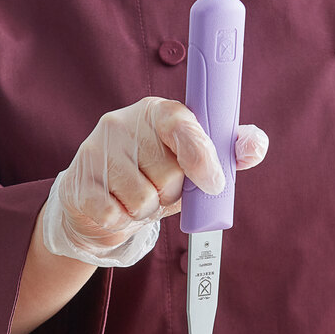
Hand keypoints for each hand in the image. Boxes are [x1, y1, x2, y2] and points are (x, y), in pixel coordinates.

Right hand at [43, 96, 268, 266]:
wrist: (99, 202)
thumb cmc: (154, 178)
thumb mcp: (192, 164)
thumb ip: (227, 153)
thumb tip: (256, 145)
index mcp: (157, 112)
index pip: (182, 125)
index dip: (201, 157)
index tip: (213, 183)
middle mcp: (122, 123)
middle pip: (167, 174)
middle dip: (170, 193)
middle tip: (159, 188)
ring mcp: (96, 150)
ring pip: (142, 199)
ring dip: (147, 210)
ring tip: (137, 198)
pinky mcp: (78, 182)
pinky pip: (115, 214)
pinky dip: (122, 221)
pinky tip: (116, 208)